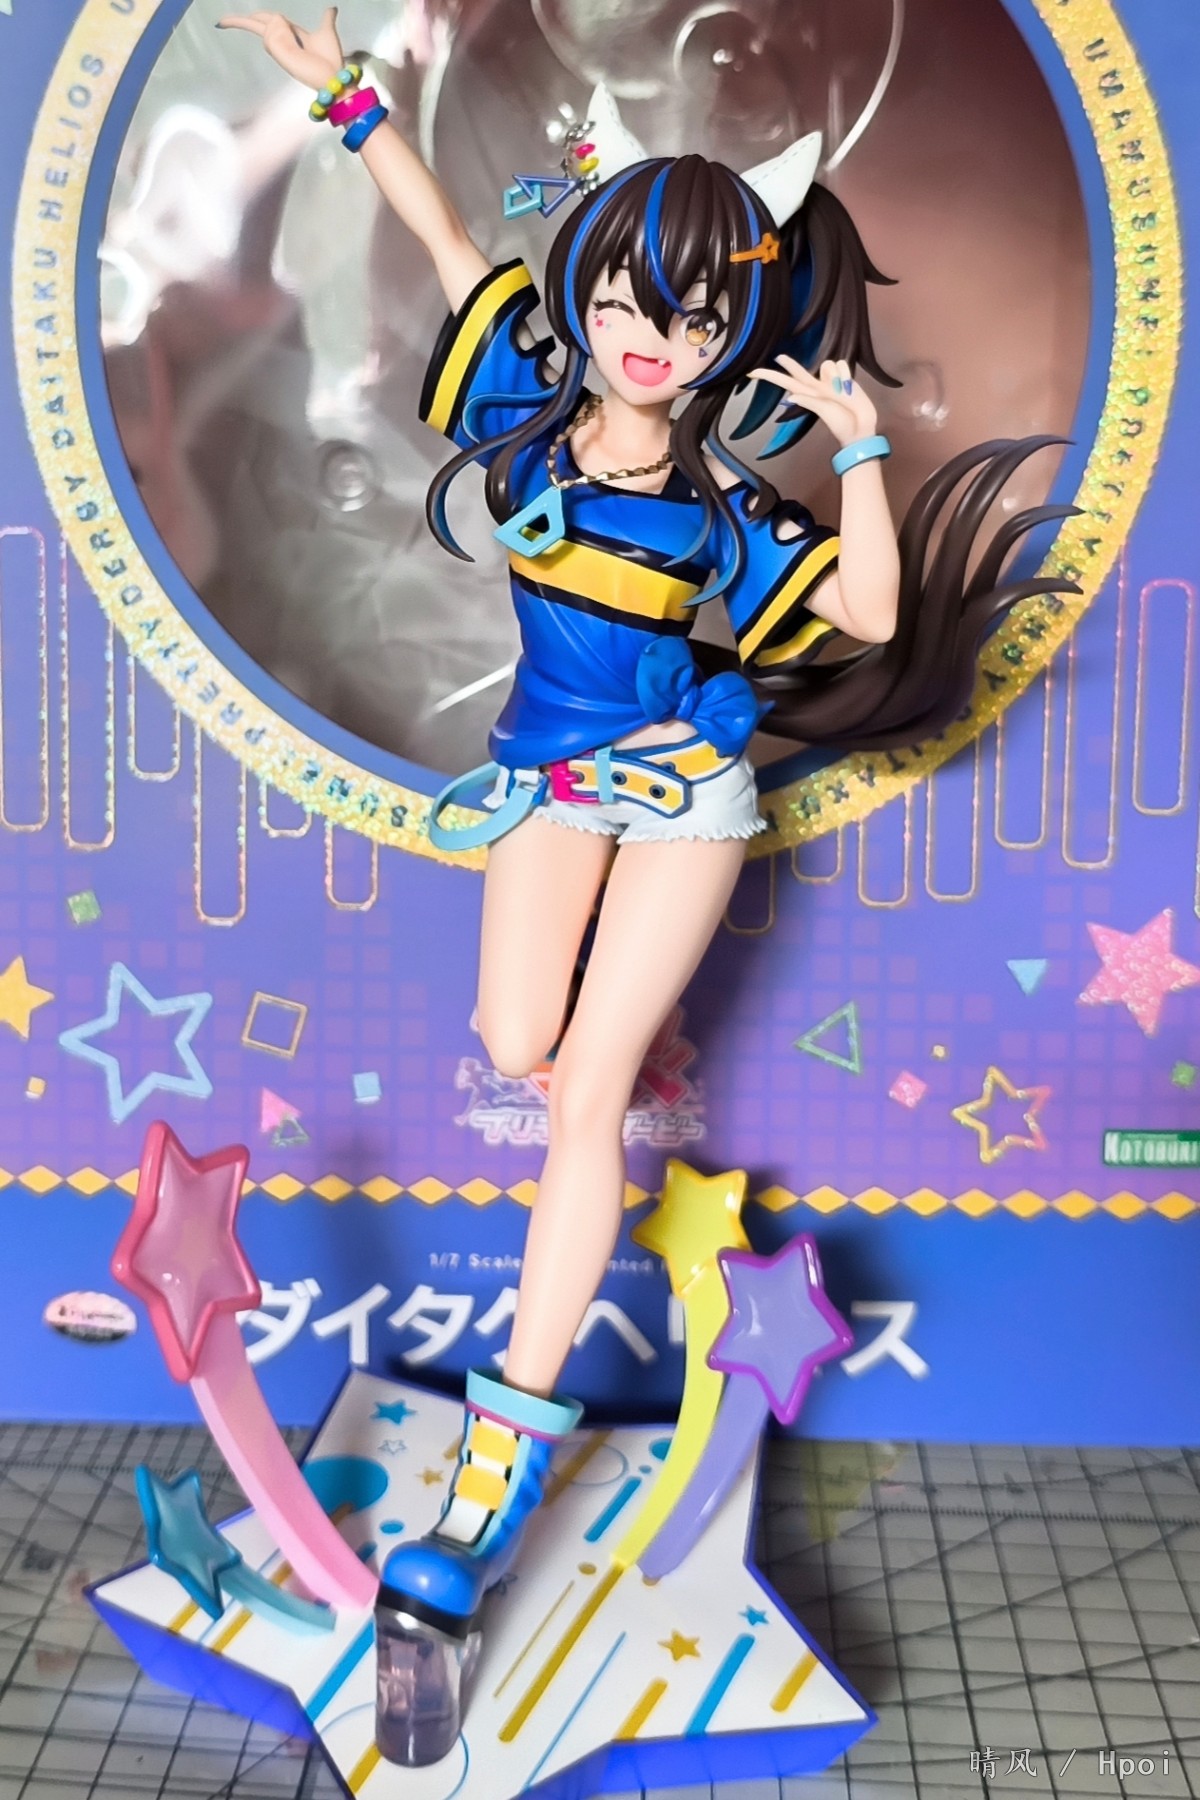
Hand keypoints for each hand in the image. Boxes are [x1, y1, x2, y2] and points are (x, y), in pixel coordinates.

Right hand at [217, 6, 346, 91]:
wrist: (334, 79)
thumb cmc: (331, 61)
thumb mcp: (327, 32)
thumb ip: (326, 19)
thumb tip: (331, 9)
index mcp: (287, 35)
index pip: (263, 22)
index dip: (250, 18)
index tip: (226, 22)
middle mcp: (280, 42)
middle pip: (257, 24)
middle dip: (240, 22)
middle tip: (222, 22)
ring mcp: (278, 49)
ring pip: (269, 23)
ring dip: (284, 27)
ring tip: (301, 45)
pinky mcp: (279, 54)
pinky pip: (274, 31)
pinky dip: (284, 31)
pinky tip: (296, 45)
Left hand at [746, 356, 877, 450]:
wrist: (861, 428)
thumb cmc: (842, 424)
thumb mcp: (825, 412)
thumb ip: (810, 402)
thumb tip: (790, 396)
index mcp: (808, 394)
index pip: (785, 382)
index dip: (770, 377)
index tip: (754, 374)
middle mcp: (817, 387)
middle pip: (799, 371)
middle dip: (789, 364)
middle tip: (778, 357)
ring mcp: (830, 383)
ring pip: (827, 364)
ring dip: (836, 374)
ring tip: (843, 391)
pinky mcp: (844, 379)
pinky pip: (842, 365)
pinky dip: (846, 374)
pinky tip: (849, 388)